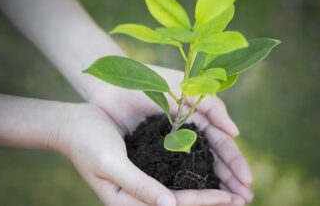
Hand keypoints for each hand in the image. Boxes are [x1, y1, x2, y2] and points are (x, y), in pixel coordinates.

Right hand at [54, 104, 233, 205]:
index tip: (231, 197)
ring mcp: (147, 176)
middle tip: (244, 196)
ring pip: (184, 184)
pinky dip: (196, 167)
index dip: (204, 201)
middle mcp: (143, 192)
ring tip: (236, 184)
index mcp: (131, 201)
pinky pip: (176, 167)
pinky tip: (212, 164)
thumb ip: (139, 187)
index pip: (175, 204)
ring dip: (210, 183)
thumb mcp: (110, 165)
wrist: (75, 123)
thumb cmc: (87, 144)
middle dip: (214, 198)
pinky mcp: (149, 160)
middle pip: (184, 199)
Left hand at [88, 65, 253, 204]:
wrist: (112, 86)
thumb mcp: (186, 88)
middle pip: (214, 161)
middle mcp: (188, 135)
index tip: (247, 181)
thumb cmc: (150, 81)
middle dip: (230, 180)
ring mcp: (171, 146)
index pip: (222, 145)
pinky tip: (198, 197)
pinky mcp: (154, 153)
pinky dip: (187, 184)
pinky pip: (174, 171)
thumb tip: (235, 133)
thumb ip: (212, 107)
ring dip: (214, 186)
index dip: (236, 162)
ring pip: (196, 169)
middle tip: (245, 200)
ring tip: (230, 203)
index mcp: (199, 119)